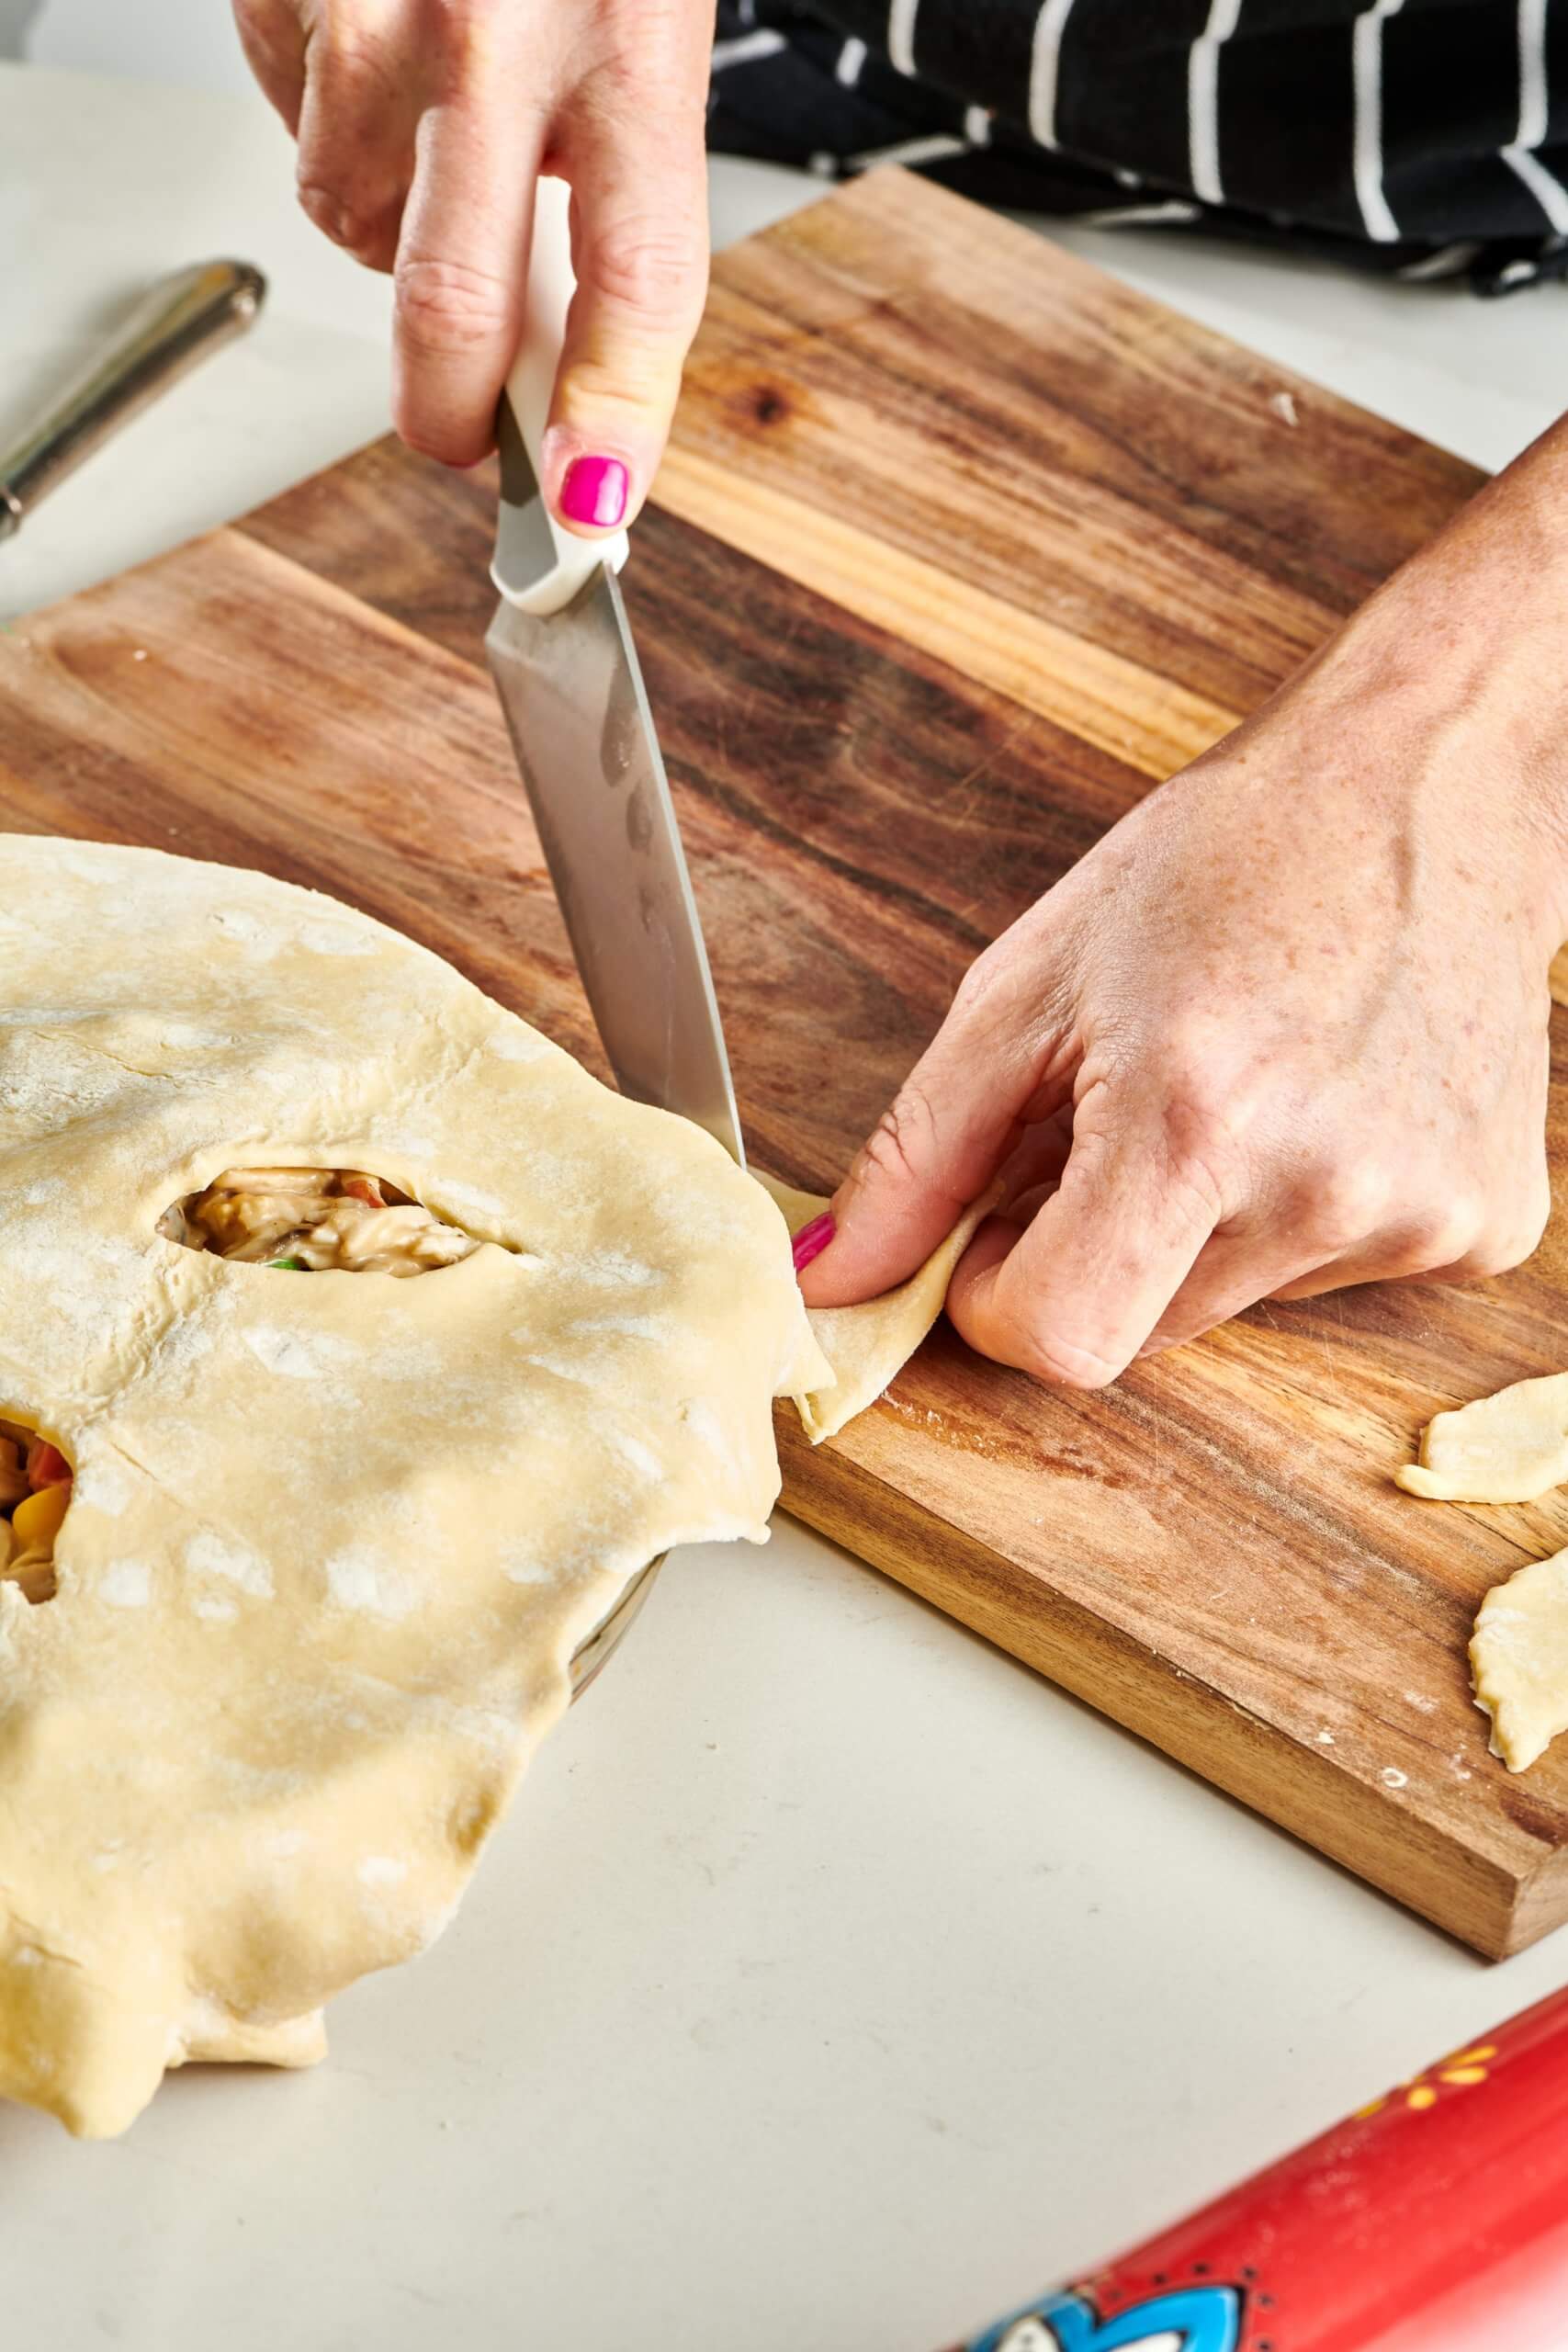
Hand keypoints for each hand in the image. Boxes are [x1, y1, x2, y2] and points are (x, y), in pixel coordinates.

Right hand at [234, 0, 712, 522]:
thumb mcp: (649, 17)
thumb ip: (621, 173)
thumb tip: (574, 355)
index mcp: (630, 46)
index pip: (638, 285)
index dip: (613, 421)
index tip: (594, 509)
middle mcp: (495, 38)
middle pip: (453, 307)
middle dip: (449, 413)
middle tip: (462, 437)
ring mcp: (370, 16)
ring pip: (351, 219)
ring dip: (391, 224)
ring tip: (437, 133)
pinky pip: (294, 125)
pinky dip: (335, 124)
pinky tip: (379, 56)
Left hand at [800, 423, 1567, 1386]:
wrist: (1427, 782)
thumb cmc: (1223, 857)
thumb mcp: (1029, 985)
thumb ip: (917, 1153)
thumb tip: (827, 1280)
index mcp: (1193, 1119)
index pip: (1061, 1339)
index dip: (999, 1301)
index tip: (996, 1235)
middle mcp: (1321, 1186)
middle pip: (1140, 1331)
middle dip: (1096, 1250)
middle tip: (1120, 1116)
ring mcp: (1420, 1215)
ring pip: (1233, 1304)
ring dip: (1201, 1225)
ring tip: (1241, 1083)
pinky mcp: (1486, 1226)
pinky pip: (1335, 1278)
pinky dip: (1302, 1214)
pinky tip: (1326, 1100)